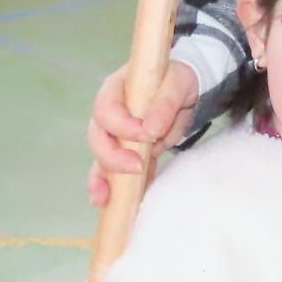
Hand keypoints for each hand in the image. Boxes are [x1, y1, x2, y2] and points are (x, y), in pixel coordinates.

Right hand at [85, 58, 200, 205]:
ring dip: (103, 179)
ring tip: (105, 198)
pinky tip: (114, 202)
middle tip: (136, 167)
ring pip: (101, 158)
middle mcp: (109, 114)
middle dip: (112, 157)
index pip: (106, 109)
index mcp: (116, 89)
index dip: (121, 125)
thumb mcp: (178, 81)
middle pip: (98, 137)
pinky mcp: (124, 153)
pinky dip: (116, 187)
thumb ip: (165, 102)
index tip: (146, 135)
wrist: (183, 91)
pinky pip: (114, 172)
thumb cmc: (176, 80)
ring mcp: (115, 135)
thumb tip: (150, 129)